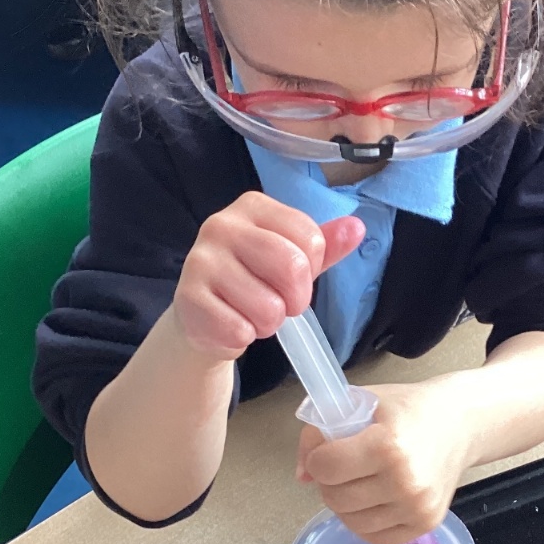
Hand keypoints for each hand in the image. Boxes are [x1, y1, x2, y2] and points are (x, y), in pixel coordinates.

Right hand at [171, 191, 362, 364]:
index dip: (312, 269)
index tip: (295, 277)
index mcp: (252, 206)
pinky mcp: (188, 298)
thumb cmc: (253, 280)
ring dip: (269, 323)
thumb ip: (324, 244)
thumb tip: (356, 227)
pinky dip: (244, 337)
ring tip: (252, 314)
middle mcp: (222, 225)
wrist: (203, 315)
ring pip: (268, 307)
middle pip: (291, 267)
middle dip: (297, 300)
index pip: (310, 238)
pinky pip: (239, 330)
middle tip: (281, 304)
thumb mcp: (291, 257)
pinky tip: (231, 324)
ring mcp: (200, 260)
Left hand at [297, 378, 475, 543]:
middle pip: (335, 498)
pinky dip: (364, 521)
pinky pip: (375, 537)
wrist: (461, 424)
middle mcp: (405, 482)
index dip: (318, 457)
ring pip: (351, 522)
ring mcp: (417, 507)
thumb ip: (319, 433)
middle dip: (330, 481)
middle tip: (345, 464)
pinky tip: (373, 498)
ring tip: (360, 480)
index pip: (325, 467)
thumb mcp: (361, 403)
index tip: (328, 448)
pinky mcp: (425, 524)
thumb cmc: (408, 410)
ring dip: (345, 503)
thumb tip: (302, 476)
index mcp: (388, 446)